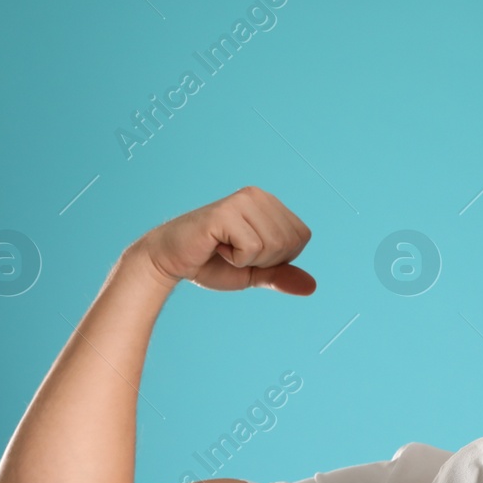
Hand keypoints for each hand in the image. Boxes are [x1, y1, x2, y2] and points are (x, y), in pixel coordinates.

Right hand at [128, 186, 316, 294]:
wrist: (171, 261)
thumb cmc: (212, 263)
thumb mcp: (255, 273)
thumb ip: (282, 276)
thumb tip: (312, 286)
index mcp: (269, 204)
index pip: (302, 237)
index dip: (279, 257)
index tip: (248, 252)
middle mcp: (258, 195)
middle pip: (290, 243)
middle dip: (264, 260)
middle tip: (234, 251)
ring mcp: (242, 200)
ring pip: (274, 245)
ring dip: (249, 260)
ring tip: (225, 248)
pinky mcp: (227, 212)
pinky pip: (253, 248)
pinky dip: (236, 258)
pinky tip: (216, 246)